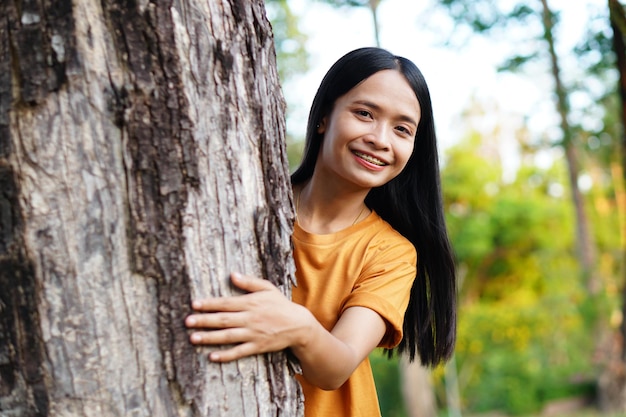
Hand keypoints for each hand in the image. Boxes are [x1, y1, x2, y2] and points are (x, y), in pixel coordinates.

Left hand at [185, 272, 310, 361]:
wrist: (298, 325)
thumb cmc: (280, 304)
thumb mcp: (267, 288)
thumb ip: (249, 282)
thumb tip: (232, 275)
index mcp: (250, 303)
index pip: (225, 303)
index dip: (209, 304)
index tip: (194, 304)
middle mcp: (250, 318)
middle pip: (223, 320)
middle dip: (204, 320)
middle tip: (187, 321)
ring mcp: (253, 334)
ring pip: (227, 336)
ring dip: (209, 337)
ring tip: (193, 338)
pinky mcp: (257, 346)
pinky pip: (239, 352)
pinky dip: (225, 355)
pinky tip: (212, 356)